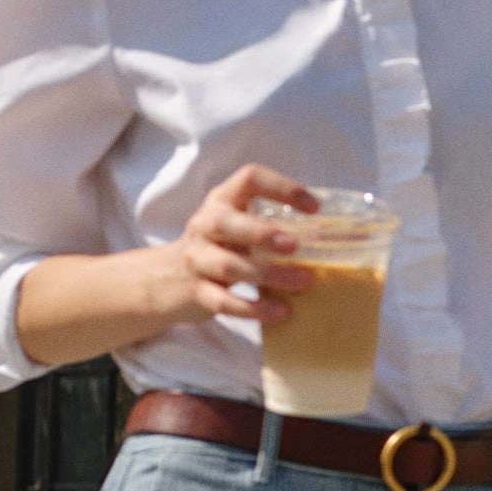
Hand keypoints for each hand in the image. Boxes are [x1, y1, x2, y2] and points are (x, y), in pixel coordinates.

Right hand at [153, 165, 319, 327]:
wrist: (166, 280)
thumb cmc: (217, 249)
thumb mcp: (236, 227)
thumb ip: (268, 226)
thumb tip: (325, 236)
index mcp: (222, 201)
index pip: (249, 179)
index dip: (281, 187)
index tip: (314, 206)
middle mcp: (205, 225)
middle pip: (226, 223)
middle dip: (262, 233)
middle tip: (295, 246)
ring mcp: (197, 259)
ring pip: (229, 266)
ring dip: (268, 275)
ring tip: (302, 282)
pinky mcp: (196, 292)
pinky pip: (224, 302)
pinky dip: (254, 309)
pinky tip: (281, 312)